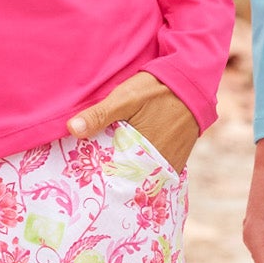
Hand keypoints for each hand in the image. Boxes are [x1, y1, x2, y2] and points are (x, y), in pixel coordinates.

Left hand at [67, 70, 198, 174]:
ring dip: (130, 176)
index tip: (85, 179)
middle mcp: (158, 165)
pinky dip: (144, 171)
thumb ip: (100, 114)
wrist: (192, 81)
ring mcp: (170, 165)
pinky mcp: (178, 161)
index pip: (114, 177)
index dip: (99, 178)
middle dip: (114, 179)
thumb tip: (71, 128)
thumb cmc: (157, 89)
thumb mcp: (125, 97)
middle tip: (95, 178)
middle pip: (129, 181)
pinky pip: (157, 174)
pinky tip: (132, 163)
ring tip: (113, 172)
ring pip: (143, 178)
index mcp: (142, 152)